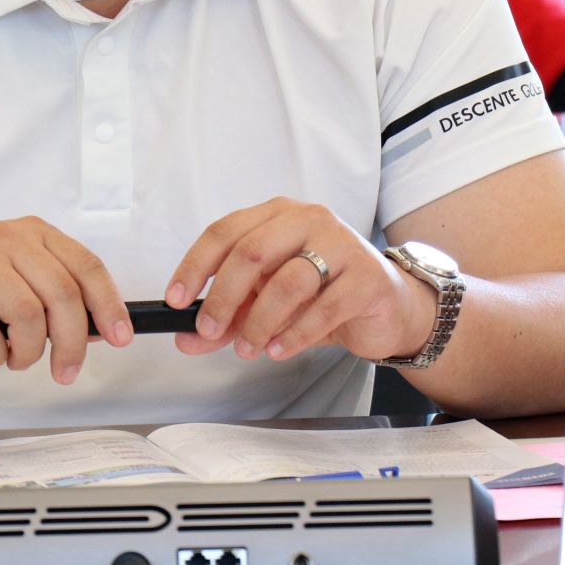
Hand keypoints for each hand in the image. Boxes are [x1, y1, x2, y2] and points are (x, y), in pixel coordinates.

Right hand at [0, 218, 131, 384]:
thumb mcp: (20, 290)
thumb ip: (59, 302)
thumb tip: (107, 328)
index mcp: (32, 233)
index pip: (86, 266)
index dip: (109, 305)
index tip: (121, 338)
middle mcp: (6, 237)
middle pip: (62, 294)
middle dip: (71, 342)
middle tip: (66, 371)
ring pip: (28, 315)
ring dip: (27, 352)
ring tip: (15, 357)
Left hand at [164, 198, 436, 363]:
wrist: (387, 308)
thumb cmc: (323, 296)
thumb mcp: (267, 304)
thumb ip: (229, 318)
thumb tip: (187, 339)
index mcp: (278, 215)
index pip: (225, 231)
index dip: (195, 266)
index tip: (176, 300)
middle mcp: (309, 219)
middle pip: (251, 252)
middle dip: (223, 297)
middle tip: (208, 332)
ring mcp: (342, 244)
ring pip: (287, 282)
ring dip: (259, 322)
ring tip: (248, 348)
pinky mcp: (367, 278)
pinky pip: (322, 309)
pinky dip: (294, 335)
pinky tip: (278, 349)